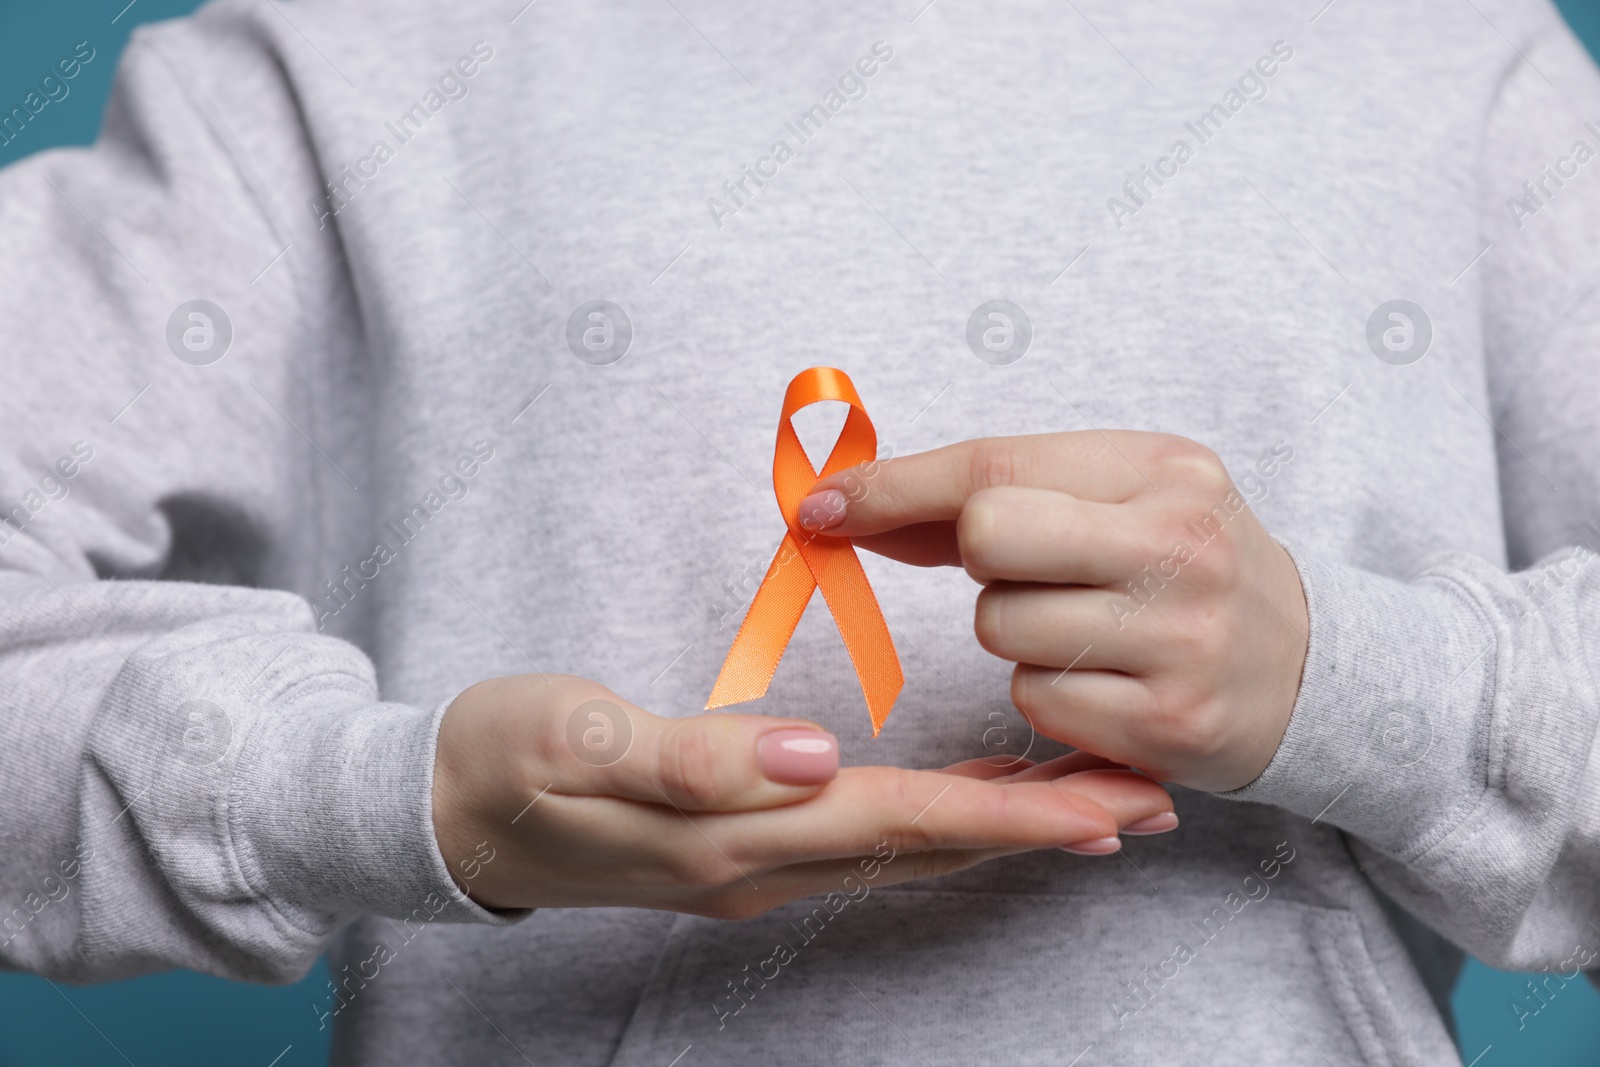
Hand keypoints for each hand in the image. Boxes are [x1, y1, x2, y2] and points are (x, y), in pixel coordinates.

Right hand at [432, 674, 1175, 915]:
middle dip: (1044, 827)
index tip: (1111, 806)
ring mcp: (758, 861)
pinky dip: (943, 817)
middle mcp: (765, 862)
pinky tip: (977, 799)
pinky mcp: (747, 844)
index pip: (904, 821)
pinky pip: (872, 837)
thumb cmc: (510, 758)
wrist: (450, 811)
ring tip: (1096, 803)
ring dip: (1007, 825)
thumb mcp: (577, 741)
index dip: (1011, 816)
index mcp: (739, 832)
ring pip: (911, 845)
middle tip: (1152, 801)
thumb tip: (813, 756)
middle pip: (932, 844)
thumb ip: (692, 757)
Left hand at [800, 432, 1308, 792]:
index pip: (994, 465)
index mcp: (1164, 469)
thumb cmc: (1183, 569)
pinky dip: (1048, 693)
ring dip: (1016, 633)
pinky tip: (1106, 680)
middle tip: (1029, 571)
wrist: (1307, 669)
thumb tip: (845, 504)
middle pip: (989, 538)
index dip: (893, 485)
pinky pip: (1034, 700)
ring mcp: (1180, 639)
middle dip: (977, 560)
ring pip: (1001, 628)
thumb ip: (994, 494)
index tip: (822, 505)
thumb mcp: (1118, 499)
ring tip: (1089, 629)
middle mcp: (1180, 547)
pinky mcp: (1169, 725)